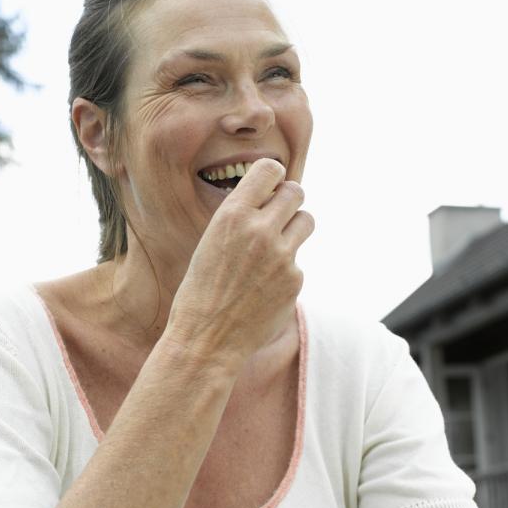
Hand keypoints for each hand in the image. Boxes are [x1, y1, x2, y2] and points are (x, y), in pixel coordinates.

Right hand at [166, 158, 313, 365]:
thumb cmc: (201, 290)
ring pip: (306, 221)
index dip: (273, 176)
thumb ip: (242, 219)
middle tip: (280, 213)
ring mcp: (282, 256)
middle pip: (296, 191)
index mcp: (232, 215)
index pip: (270, 169)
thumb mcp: (211, 241)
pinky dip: (285, 271)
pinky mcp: (294, 281)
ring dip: (295, 228)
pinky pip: (298, 262)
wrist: (206, 338)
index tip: (271, 186)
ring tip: (275, 246)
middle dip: (289, 199)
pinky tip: (263, 289)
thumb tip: (272, 201)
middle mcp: (260, 230)